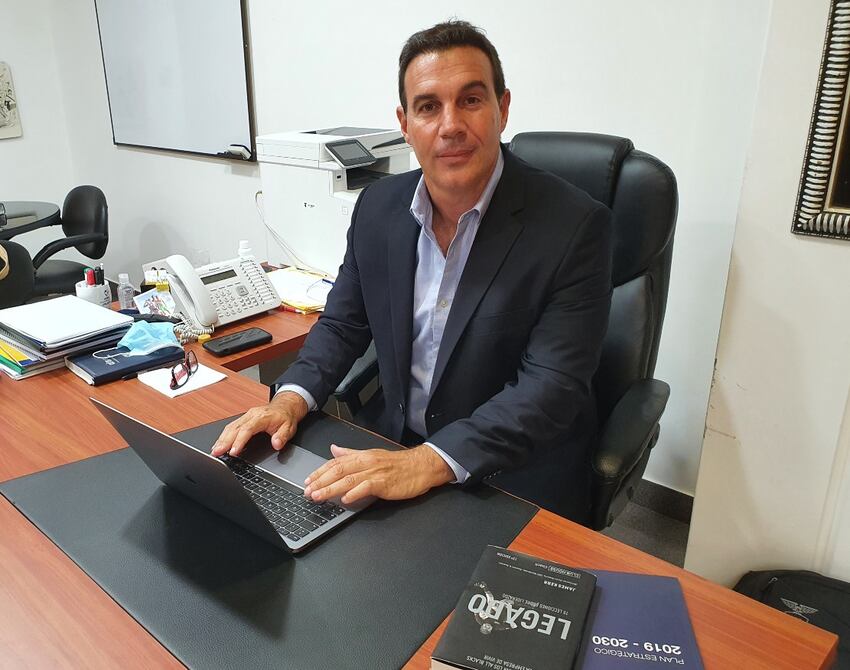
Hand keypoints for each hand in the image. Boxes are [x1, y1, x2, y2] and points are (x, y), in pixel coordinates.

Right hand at [210, 391, 307, 457]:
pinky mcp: (243, 419)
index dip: (239, 441)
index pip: (247, 429)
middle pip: (235, 428)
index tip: (233, 452)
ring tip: (214, 451)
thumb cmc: (285, 417)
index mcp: (261, 417)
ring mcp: (246, 416)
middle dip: (224, 441)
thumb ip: (282, 436)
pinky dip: (223, 436)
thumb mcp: (289, 428)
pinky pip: (231, 426)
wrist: (284, 407)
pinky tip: (219, 444)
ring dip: (221, 439)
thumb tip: (277, 444)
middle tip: (216, 453)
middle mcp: (251, 415)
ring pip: (230, 427)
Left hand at [303, 444, 453, 504]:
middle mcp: (366, 462)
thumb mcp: (372, 455)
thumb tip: (334, 450)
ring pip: (348, 479)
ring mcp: (375, 472)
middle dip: (320, 481)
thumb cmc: (398, 464)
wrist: (421, 467)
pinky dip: (354, 493)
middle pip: (338, 470)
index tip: (307, 480)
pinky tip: (345, 499)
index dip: (319, 472)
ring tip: (318, 496)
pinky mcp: (384, 483)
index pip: (335, 463)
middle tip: (307, 491)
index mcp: (362, 456)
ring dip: (331, 489)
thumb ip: (351, 454)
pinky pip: (366, 487)